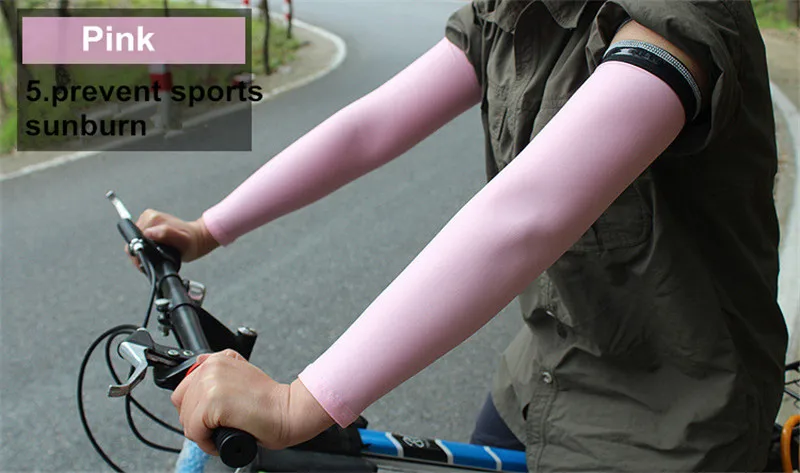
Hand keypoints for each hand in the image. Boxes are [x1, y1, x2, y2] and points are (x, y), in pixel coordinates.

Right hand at [126, 210, 218, 268]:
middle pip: (133, 240)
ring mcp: (148, 222)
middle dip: (140, 253)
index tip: (146, 261)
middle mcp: (148, 217)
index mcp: (152, 218)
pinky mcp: (149, 227)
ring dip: (143, 252)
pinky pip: (140, 241)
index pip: (134, 237)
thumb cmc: (191, 241)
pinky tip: (155, 253)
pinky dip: (145, 249)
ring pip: (135, 242)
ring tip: (156, 257)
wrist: (197, 239)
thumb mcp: (182, 240)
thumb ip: (166, 234)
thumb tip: (149, 233)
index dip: (138, 252)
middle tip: (154, 260)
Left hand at [171, 349, 335, 454]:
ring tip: (225, 431)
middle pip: (182, 405)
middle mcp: (210, 368)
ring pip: (187, 420)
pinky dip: (207, 442)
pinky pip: (195, 432)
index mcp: (215, 359)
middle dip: (198, 421)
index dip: (195, 407)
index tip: (210, 416)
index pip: (184, 388)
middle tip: (220, 426)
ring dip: (203, 433)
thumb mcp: (241, 373)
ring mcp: (210, 384)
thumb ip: (218, 373)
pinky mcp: (213, 402)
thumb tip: (196, 377)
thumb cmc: (270, 400)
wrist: (289, 411)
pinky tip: (225, 436)